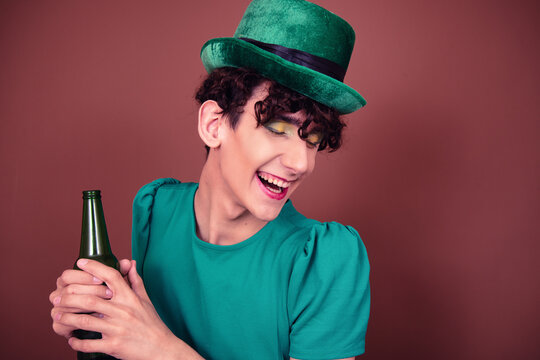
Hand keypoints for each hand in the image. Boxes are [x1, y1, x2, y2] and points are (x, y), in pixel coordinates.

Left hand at [51, 259, 202, 359]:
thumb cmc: (152, 323)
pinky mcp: (113, 346)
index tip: (81, 262)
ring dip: (67, 319)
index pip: (111, 276)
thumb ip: (135, 280)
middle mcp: (122, 311)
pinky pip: (89, 344)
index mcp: (130, 298)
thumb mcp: (145, 299)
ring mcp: (117, 329)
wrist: (161, 349)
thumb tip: (129, 263)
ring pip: (85, 321)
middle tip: (56, 297)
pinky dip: (76, 342)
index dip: (95, 267)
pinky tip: (70, 339)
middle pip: (90, 300)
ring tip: (57, 316)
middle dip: (69, 298)